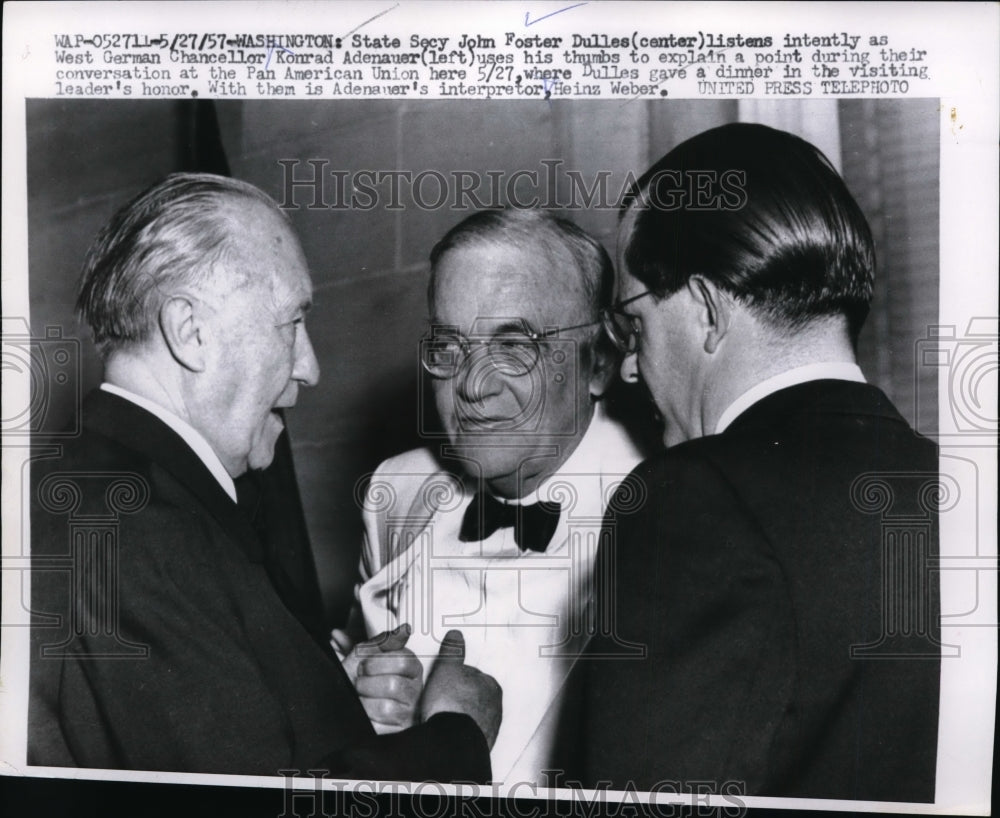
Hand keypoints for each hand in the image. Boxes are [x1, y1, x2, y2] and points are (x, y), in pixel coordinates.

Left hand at [342, 624, 422, 734]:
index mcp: (411, 668)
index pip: (403, 660)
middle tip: (360, 684)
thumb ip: (383, 641)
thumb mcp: (364, 656)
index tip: (364, 666)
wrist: (338, 704)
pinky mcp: (398, 732)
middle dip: (367, 684)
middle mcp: (415, 690)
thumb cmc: (356, 679)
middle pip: (394, 684)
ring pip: (387, 707)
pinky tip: (364, 715)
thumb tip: (405, 629)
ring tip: (361, 700)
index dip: (376, 663)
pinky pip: (381, 727)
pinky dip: (366, 720)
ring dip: (364, 703)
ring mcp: (409, 713)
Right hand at [420, 630, 501, 748]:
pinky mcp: (480, 744)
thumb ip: (453, 651)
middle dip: (459, 698)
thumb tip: (456, 635)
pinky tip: (446, 731)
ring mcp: (489, 728)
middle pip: (473, 697)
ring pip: (471, 716)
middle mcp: (495, 707)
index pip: (472, 675)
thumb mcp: (447, 669)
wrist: (451, 741)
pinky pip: (468, 733)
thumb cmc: (451, 703)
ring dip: (459, 716)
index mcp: (491, 685)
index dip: (455, 678)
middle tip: (441, 701)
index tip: (444, 684)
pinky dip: (459, 732)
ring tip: (441, 718)